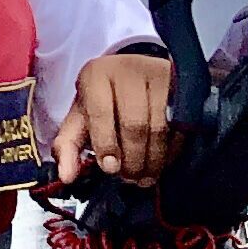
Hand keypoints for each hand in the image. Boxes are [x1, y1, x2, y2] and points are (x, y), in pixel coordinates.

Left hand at [54, 50, 174, 187]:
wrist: (134, 75)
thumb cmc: (102, 102)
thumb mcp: (79, 119)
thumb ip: (68, 147)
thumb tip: (66, 177)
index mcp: (95, 75)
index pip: (101, 113)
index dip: (106, 144)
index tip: (110, 169)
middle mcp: (127, 70)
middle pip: (134, 124)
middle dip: (132, 159)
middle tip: (130, 178)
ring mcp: (158, 75)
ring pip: (160, 127)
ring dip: (153, 159)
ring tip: (145, 177)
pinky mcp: (181, 85)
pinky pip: (181, 125)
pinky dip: (172, 150)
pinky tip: (162, 162)